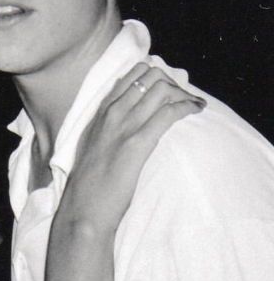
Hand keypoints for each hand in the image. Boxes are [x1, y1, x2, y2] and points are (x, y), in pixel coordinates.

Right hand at [59, 63, 205, 233]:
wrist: (84, 205)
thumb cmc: (89, 179)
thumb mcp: (92, 141)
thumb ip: (106, 124)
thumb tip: (123, 115)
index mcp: (101, 110)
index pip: (131, 75)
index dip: (154, 76)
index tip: (167, 89)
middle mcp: (112, 112)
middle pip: (150, 76)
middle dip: (172, 83)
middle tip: (183, 98)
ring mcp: (124, 125)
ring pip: (160, 89)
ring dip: (183, 93)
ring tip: (194, 103)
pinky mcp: (137, 143)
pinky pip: (168, 112)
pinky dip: (186, 106)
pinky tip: (196, 108)